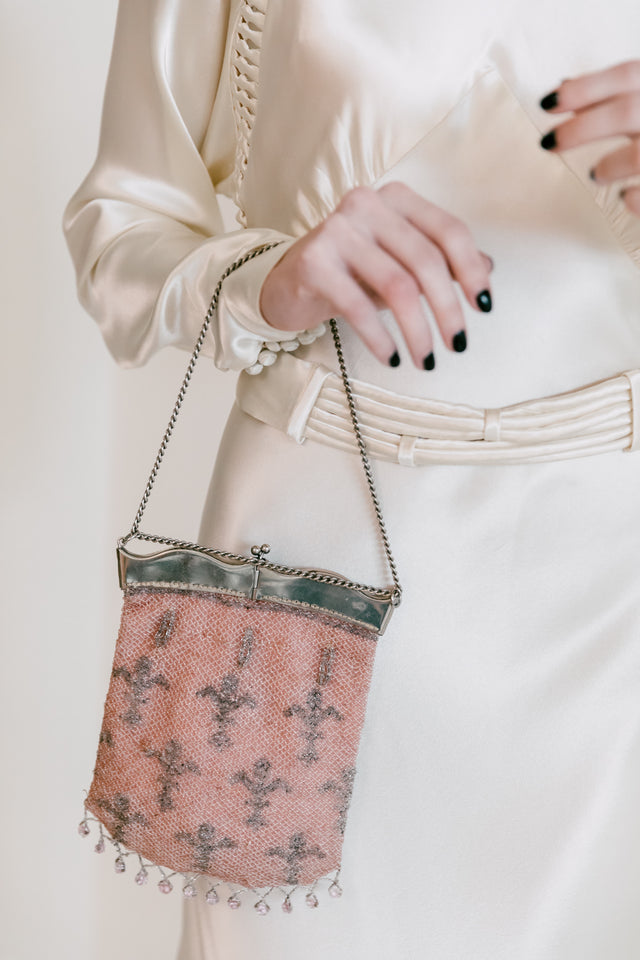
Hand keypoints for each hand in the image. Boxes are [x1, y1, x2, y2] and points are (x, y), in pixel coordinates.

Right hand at [259, 182, 493, 369]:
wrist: (287, 284)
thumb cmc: (351, 274)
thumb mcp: (398, 264)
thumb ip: (439, 261)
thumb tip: (488, 270)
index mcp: (396, 199)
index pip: (448, 231)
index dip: (472, 271)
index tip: (484, 308)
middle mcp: (367, 205)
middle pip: (426, 261)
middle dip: (447, 310)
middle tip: (457, 345)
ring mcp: (338, 230)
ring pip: (397, 285)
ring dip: (418, 331)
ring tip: (427, 360)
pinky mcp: (314, 261)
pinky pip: (359, 305)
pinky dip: (381, 337)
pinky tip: (392, 357)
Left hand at [539, 59, 639, 215]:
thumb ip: (618, 95)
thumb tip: (564, 86)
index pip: (630, 74)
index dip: (585, 88)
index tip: (547, 104)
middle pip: (628, 111)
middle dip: (581, 128)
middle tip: (548, 142)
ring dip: (610, 164)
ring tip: (598, 173)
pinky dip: (634, 198)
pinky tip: (624, 197)